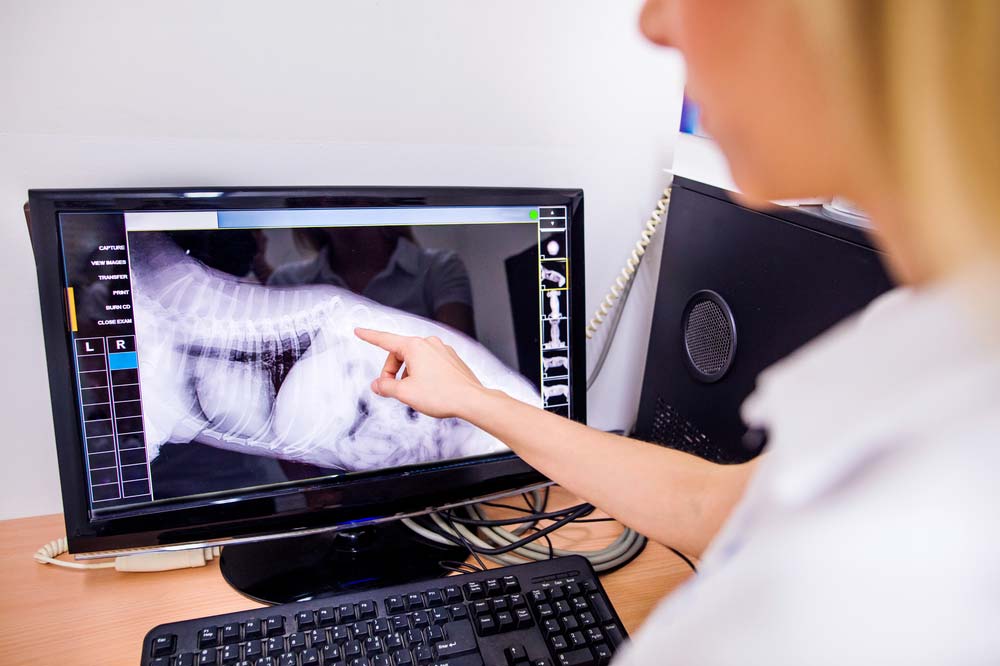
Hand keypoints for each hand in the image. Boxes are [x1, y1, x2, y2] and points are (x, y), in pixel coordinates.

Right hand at [354, 328, 489, 418]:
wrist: (471, 400)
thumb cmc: (441, 395)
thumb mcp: (405, 393)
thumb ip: (385, 386)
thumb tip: (377, 385)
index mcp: (414, 346)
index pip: (385, 339)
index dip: (369, 336)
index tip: (359, 331)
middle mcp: (429, 343)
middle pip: (399, 354)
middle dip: (393, 372)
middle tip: (393, 390)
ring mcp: (442, 350)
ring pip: (415, 360)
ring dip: (408, 375)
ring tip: (415, 393)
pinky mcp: (451, 359)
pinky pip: (429, 363)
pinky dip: (423, 374)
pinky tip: (429, 390)